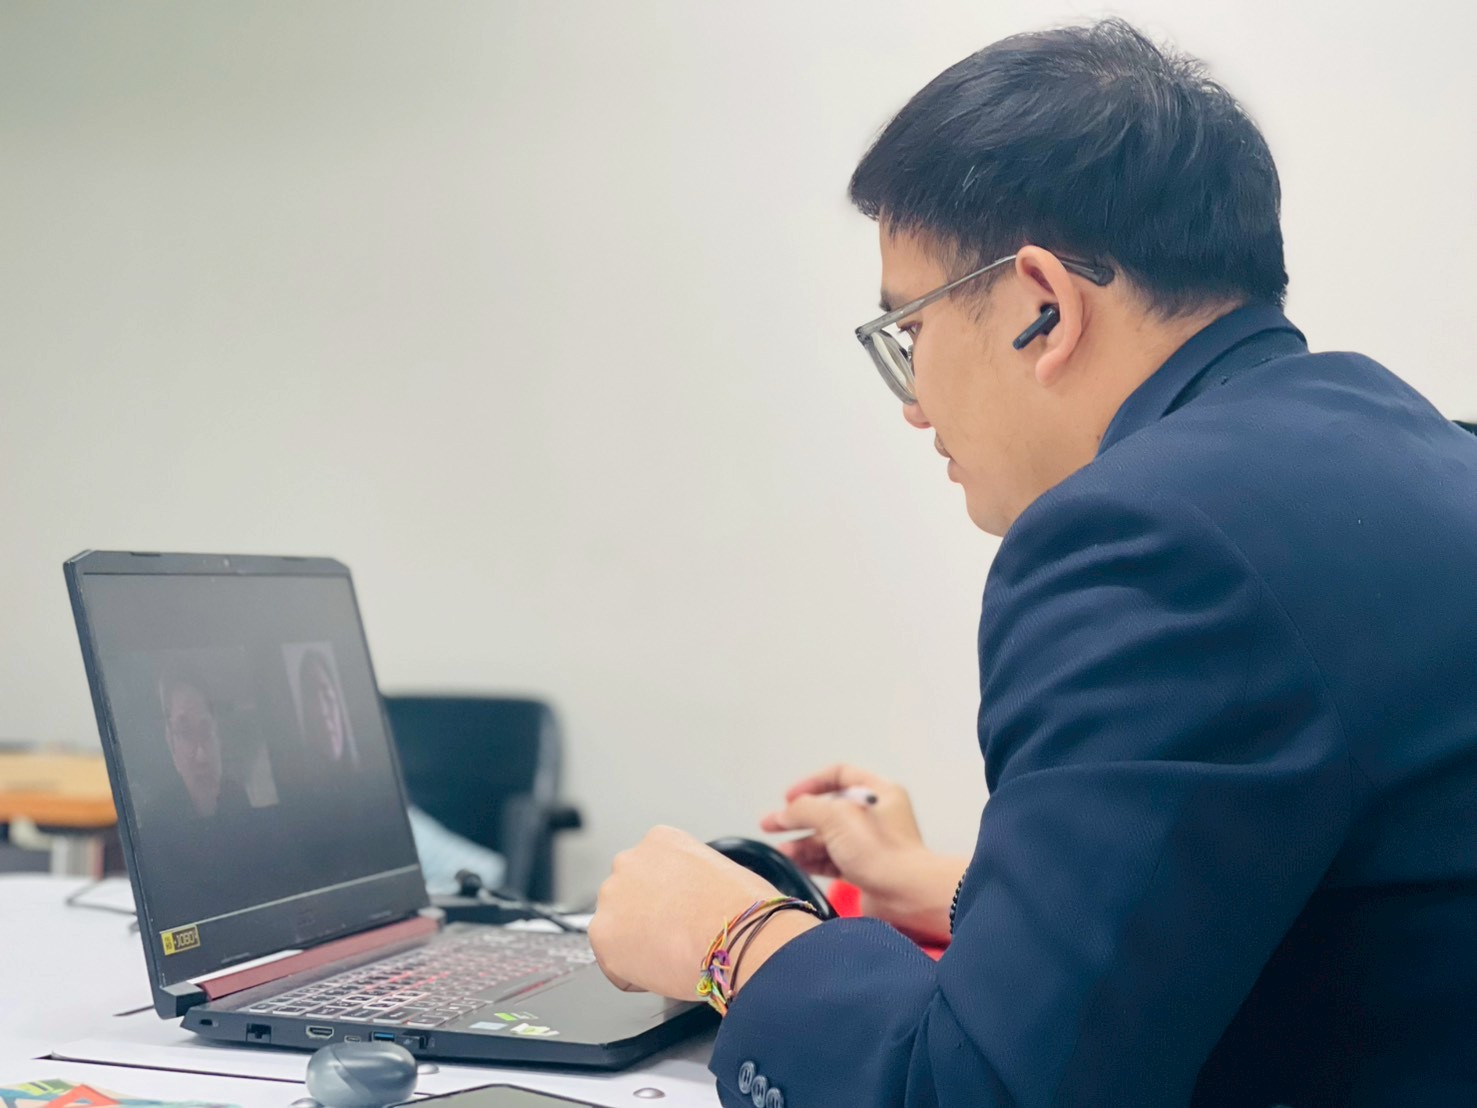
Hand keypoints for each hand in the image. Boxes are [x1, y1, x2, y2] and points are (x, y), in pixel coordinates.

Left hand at [587, 825, 821, 999]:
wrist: (738, 935)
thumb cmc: (743, 909)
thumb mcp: (720, 869)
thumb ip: (692, 877)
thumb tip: (695, 901)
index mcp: (659, 840)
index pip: (650, 872)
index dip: (668, 900)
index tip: (680, 914)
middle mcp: (629, 861)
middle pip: (628, 896)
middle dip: (646, 917)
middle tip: (675, 936)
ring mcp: (612, 897)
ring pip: (617, 928)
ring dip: (636, 943)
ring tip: (672, 954)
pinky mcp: (603, 935)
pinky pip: (613, 964)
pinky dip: (633, 975)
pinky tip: (663, 971)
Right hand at [759, 764, 966, 944]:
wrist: (905, 894)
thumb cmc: (877, 848)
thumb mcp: (835, 817)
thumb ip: (804, 809)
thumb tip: (785, 813)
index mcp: (878, 791)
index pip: (839, 775)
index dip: (811, 783)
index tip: (788, 797)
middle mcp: (875, 815)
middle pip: (828, 809)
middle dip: (797, 817)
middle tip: (768, 824)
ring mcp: (870, 844)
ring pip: (828, 837)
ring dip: (802, 842)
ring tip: (781, 852)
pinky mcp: (865, 870)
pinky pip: (832, 859)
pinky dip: (812, 860)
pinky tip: (793, 863)